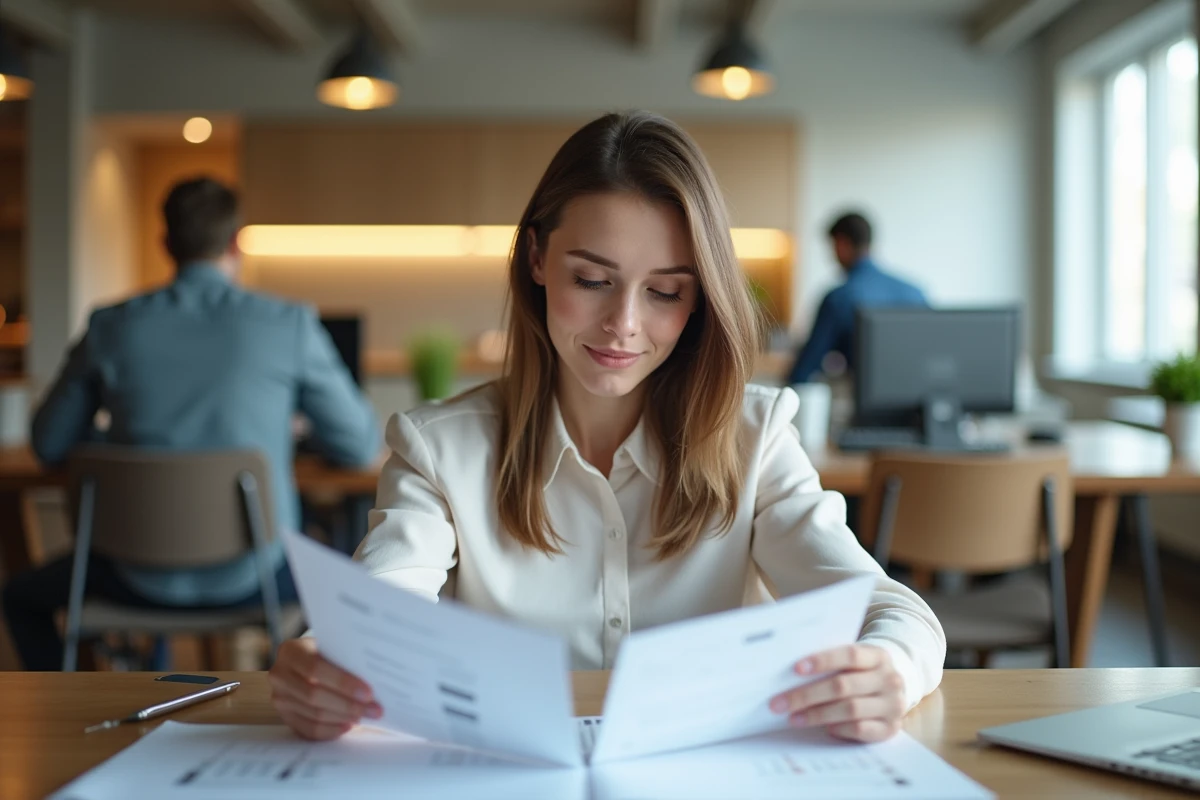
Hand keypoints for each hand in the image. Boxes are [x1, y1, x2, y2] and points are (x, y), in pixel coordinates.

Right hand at [269, 638, 382, 739]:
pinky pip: (309, 729)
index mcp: (290, 651)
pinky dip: (331, 730)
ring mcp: (280, 698)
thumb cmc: (326, 652)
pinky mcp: (285, 717)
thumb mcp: (332, 647)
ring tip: (366, 716)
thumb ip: (346, 660)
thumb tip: (377, 680)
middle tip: (374, 710)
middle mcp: (279, 675)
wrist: (305, 662)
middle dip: (348, 705)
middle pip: (314, 695)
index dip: (342, 682)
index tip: (368, 693)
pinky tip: (348, 725)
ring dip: (343, 718)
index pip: (315, 669)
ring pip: (313, 714)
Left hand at [768, 644, 905, 742]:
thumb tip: (788, 674)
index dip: (822, 660)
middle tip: (779, 703)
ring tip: (793, 718)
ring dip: (817, 715)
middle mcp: (890, 679)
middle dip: (807, 695)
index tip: (796, 669)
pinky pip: (860, 729)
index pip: (850, 655)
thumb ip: (830, 663)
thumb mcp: (852, 662)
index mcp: (878, 656)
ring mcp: (893, 705)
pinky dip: (839, 728)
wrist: (891, 692)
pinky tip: (824, 728)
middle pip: (843, 686)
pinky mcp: (891, 728)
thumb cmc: (860, 673)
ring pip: (850, 709)